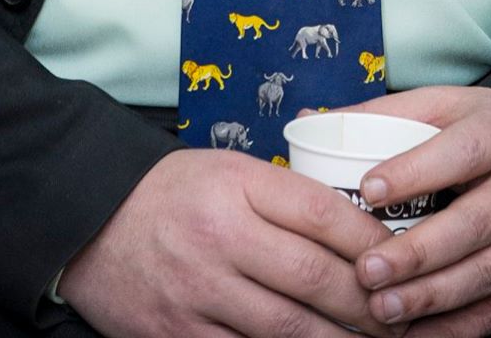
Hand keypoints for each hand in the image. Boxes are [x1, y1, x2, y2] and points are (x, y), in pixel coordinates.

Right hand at [58, 146, 406, 337]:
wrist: (88, 221)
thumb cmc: (173, 193)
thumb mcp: (228, 170)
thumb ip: (286, 196)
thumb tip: (360, 229)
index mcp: (237, 183)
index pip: (323, 212)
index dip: (372, 241)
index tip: (401, 258)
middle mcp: (220, 235)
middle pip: (315, 277)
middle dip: (369, 305)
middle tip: (402, 316)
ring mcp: (198, 291)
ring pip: (289, 330)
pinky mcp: (177, 336)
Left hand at [337, 86, 490, 332]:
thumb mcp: (448, 104)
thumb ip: (385, 114)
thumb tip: (313, 121)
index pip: (463, 151)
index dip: (417, 170)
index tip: (369, 188)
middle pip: (476, 222)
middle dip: (419, 252)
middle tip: (367, 268)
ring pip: (488, 273)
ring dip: (434, 296)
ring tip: (383, 308)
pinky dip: (458, 327)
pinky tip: (417, 333)